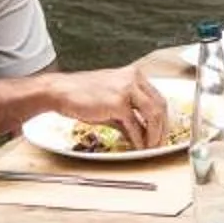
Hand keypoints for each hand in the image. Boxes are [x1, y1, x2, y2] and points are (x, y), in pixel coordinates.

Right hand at [54, 64, 171, 148]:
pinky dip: (139, 139)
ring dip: (154, 135)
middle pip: (160, 106)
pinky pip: (135, 125)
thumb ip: (129, 115)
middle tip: (160, 143)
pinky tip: (137, 147)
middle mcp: (133, 79)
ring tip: (150, 147)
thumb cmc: (82, 95)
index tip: (162, 131)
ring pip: (153, 115)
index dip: (163, 117)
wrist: (60, 91)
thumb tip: (141, 133)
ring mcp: (126, 90)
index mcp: (134, 75)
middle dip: (162, 128)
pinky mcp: (118, 103)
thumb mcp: (111, 101)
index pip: (158, 97)